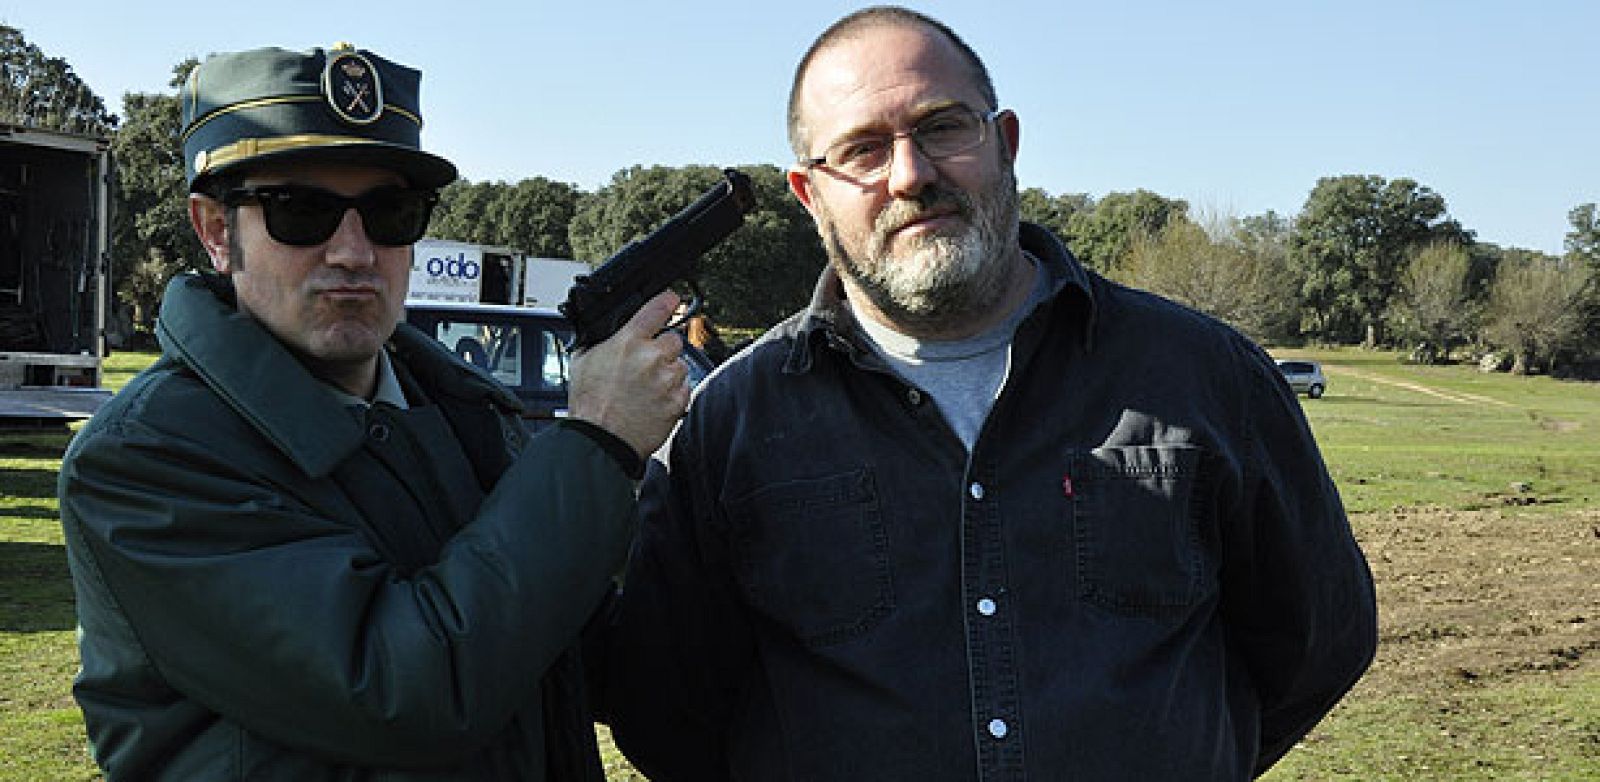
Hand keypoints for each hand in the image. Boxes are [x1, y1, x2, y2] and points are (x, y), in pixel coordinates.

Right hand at [567, 291, 689, 459]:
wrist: (602, 439)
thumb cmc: (590, 405)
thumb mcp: (583, 361)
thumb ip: (599, 340)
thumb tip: (605, 330)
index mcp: (628, 342)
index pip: (657, 309)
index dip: (667, 302)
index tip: (672, 299)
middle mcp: (652, 357)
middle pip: (674, 340)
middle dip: (663, 350)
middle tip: (646, 366)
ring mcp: (668, 379)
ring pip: (681, 365)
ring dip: (669, 373)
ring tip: (647, 389)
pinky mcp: (679, 400)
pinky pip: (684, 388)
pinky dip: (673, 393)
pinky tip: (654, 401)